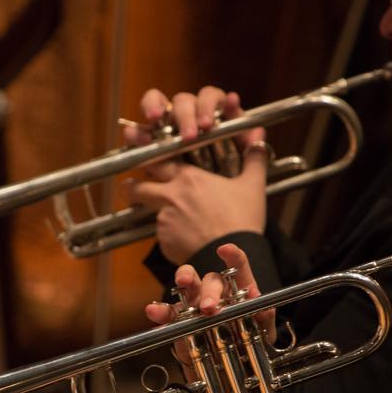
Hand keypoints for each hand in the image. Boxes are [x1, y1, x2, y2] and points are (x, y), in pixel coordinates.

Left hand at [123, 87, 268, 264]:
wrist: (234, 254)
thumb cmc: (242, 219)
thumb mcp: (253, 186)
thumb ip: (254, 159)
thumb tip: (260, 138)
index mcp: (188, 178)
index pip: (156, 161)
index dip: (148, 161)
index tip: (144, 162)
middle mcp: (170, 197)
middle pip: (137, 188)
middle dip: (131, 187)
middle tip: (131, 188)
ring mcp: (164, 221)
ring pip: (152, 213)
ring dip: (160, 215)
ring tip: (179, 222)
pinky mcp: (164, 242)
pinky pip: (163, 236)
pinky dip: (172, 237)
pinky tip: (189, 238)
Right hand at [144, 243, 277, 368]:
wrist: (229, 366)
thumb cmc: (248, 343)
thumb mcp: (263, 332)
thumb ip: (264, 319)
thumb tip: (263, 309)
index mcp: (238, 292)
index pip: (238, 268)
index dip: (233, 257)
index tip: (225, 250)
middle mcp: (216, 294)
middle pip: (211, 280)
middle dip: (210, 290)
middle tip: (210, 307)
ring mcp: (196, 305)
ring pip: (188, 286)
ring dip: (184, 280)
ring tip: (182, 283)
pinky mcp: (180, 322)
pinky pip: (169, 314)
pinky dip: (161, 313)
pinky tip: (155, 312)